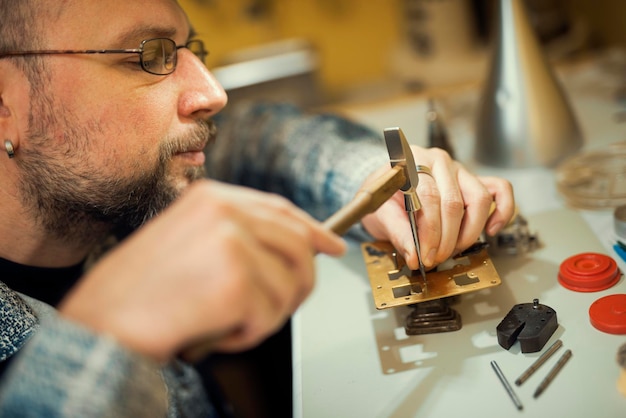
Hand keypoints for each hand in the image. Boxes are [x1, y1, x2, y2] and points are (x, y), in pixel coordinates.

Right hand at [58, 180, 345, 361]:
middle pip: (299, 247)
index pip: (281, 210)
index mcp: (213, 197)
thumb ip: (236, 236)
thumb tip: (292, 249)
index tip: (330, 245)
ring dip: (264, 315)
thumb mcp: (188, 241)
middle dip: (296, 286)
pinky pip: (270, 316)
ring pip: (290, 286)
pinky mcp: (236, 278)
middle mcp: (226, 210)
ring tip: (225, 320)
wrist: (103, 323)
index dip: (312, 230)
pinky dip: (246, 334)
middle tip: (270, 309)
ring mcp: (232, 240)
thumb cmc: (140, 291)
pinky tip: (214, 330)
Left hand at [361, 146, 514, 270]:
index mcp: (413, 161)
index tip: (424, 255)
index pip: (429, 197)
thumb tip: (414, 255)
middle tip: (436, 258)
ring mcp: (460, 170)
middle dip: (447, 238)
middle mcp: (439, 162)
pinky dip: (502, 211)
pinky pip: (500, 190)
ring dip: (469, 231)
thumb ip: (396, 233)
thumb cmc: (384, 197)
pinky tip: (490, 231)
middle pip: (454, 201)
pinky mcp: (474, 181)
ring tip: (454, 250)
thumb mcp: (379, 213)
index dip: (430, 231)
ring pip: (479, 199)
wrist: (387, 186)